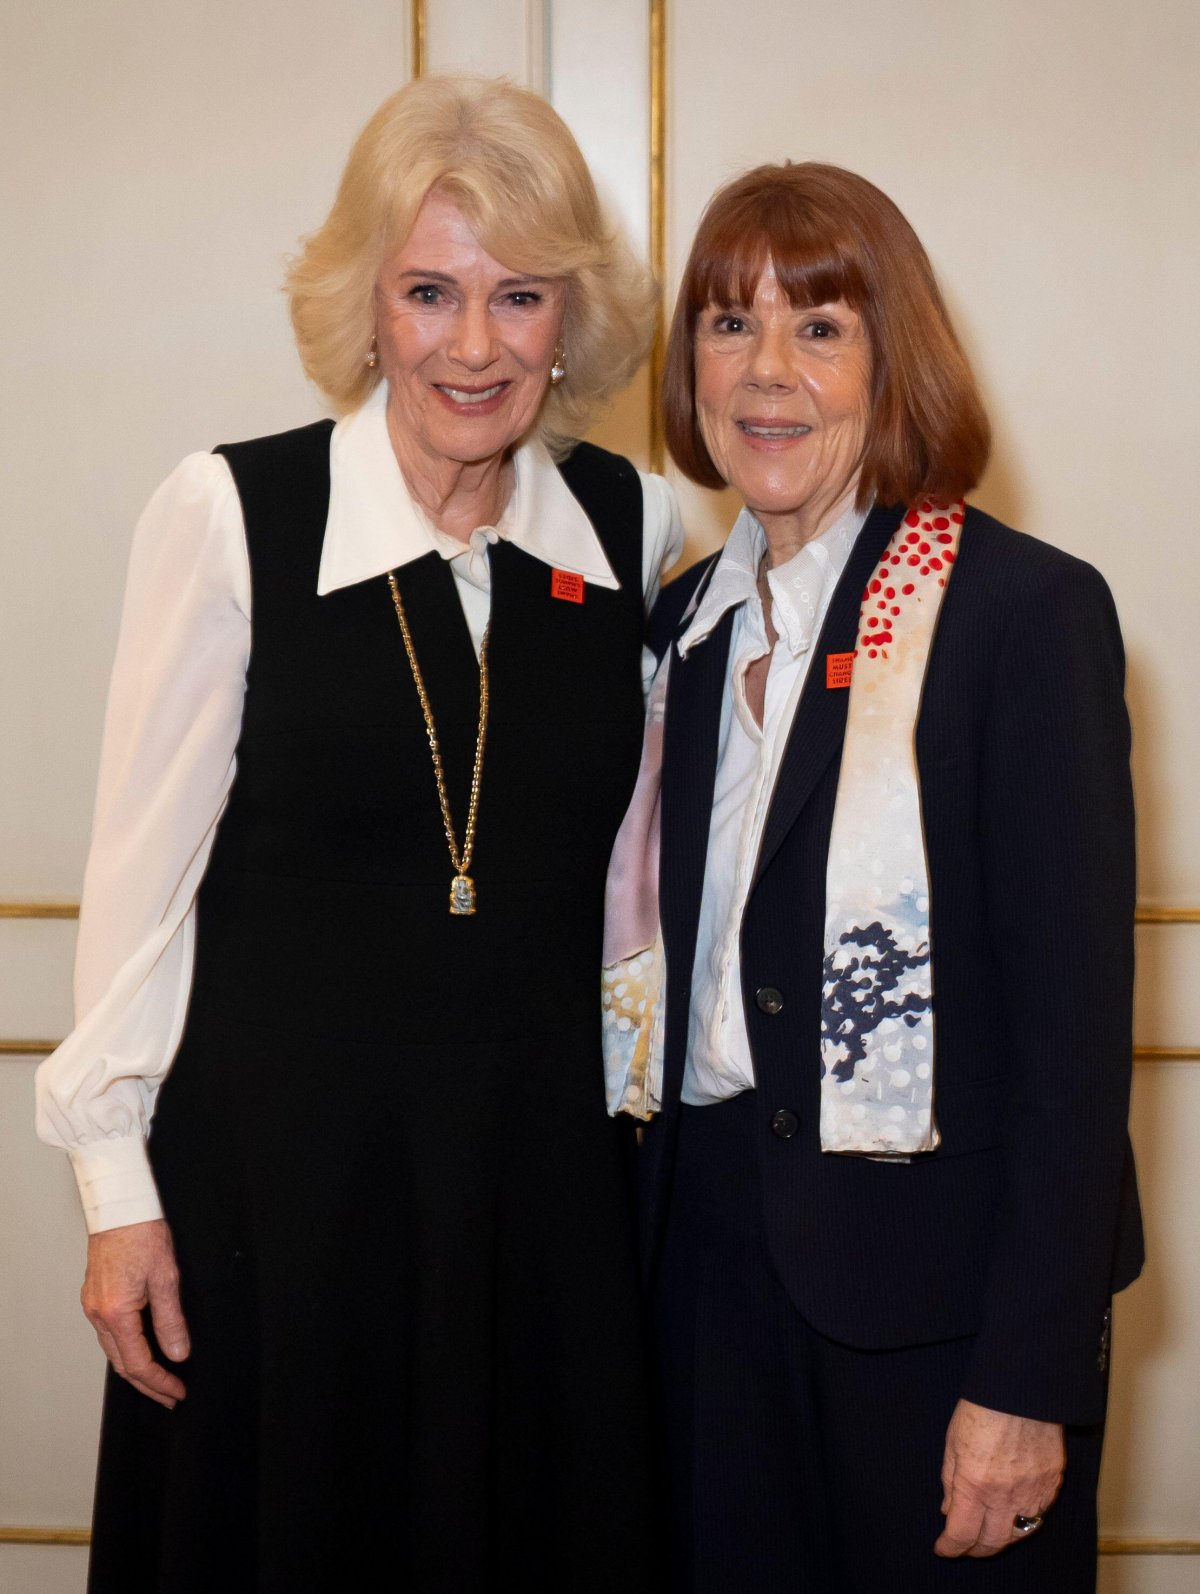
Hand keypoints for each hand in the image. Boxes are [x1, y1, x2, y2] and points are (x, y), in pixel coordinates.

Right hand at [81, 1219, 189, 1408]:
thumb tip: (178, 1353)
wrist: (120, 1206)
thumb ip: (171, 1320)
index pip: (139, 1363)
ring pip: (114, 1351)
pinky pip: (109, 1334)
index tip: (177, 1392)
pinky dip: (126, 1349)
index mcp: (117, 1312)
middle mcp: (98, 1314)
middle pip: (122, 1364)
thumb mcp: (167, 1278)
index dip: (160, 1382)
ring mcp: (93, 1305)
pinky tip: (141, 1350)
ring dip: (136, 1369)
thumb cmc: (143, 1233)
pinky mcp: (95, 1296)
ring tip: (159, 1380)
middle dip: (147, 1385)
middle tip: (170, 1396)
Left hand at [935, 1398, 1063, 1557]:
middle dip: (975, 1549)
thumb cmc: (982, 1408)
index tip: (943, 1548)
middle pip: (991, 1542)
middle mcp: (1005, 1495)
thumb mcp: (953, 1442)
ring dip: (1001, 1539)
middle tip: (964, 1546)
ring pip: (1018, 1534)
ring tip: (989, 1533)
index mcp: (975, 1484)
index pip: (962, 1534)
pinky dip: (1024, 1520)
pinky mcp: (1053, 1483)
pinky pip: (1039, 1513)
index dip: (950, 1547)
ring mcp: (1033, 1492)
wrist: (1022, 1387)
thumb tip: (949, 1510)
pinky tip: (1014, 1513)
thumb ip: (950, 1481)